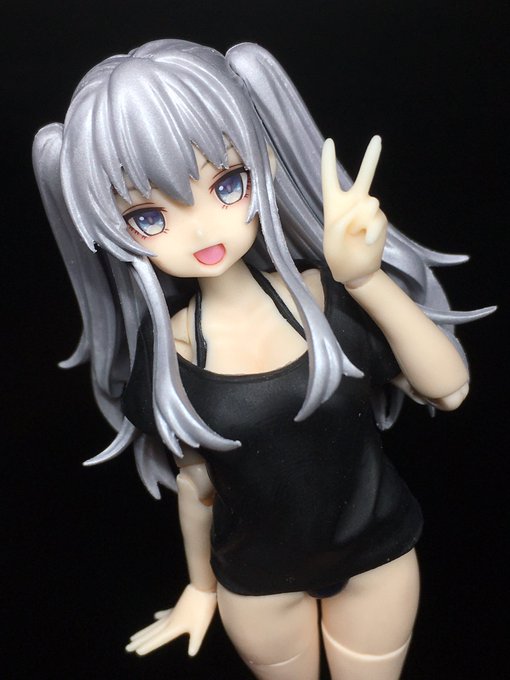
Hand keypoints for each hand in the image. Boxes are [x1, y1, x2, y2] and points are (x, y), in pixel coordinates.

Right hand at [126, 584, 216, 655]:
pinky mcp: (178, 607)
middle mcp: (169, 620)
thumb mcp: (200, 628)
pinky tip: (155, 616)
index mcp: (174, 627)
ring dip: (145, 631)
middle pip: (151, 633)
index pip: (158, 639)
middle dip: (140, 641)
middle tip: (127, 647)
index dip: (147, 646)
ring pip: (155, 625)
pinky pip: (165, 614)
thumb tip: (191, 654)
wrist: (203, 587)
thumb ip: (195, 642)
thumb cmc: (203, 609)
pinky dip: (160, 616)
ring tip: (133, 637)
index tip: (136, 651)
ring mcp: (172, 613)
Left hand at [322, 136, 387, 284]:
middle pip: (364, 176)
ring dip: (361, 220)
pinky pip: (377, 219)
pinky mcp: (380, 220)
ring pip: (370, 203)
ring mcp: (368, 211)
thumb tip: (365, 208)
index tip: (329, 142)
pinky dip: (372, 231)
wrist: (355, 271)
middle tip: (377, 138)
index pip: (330, 179)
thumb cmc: (337, 255)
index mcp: (333, 205)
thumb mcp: (331, 238)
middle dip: (372, 158)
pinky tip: (367, 241)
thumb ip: (344, 220)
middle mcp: (353, 203)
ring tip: (356, 235)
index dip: (328, 161)